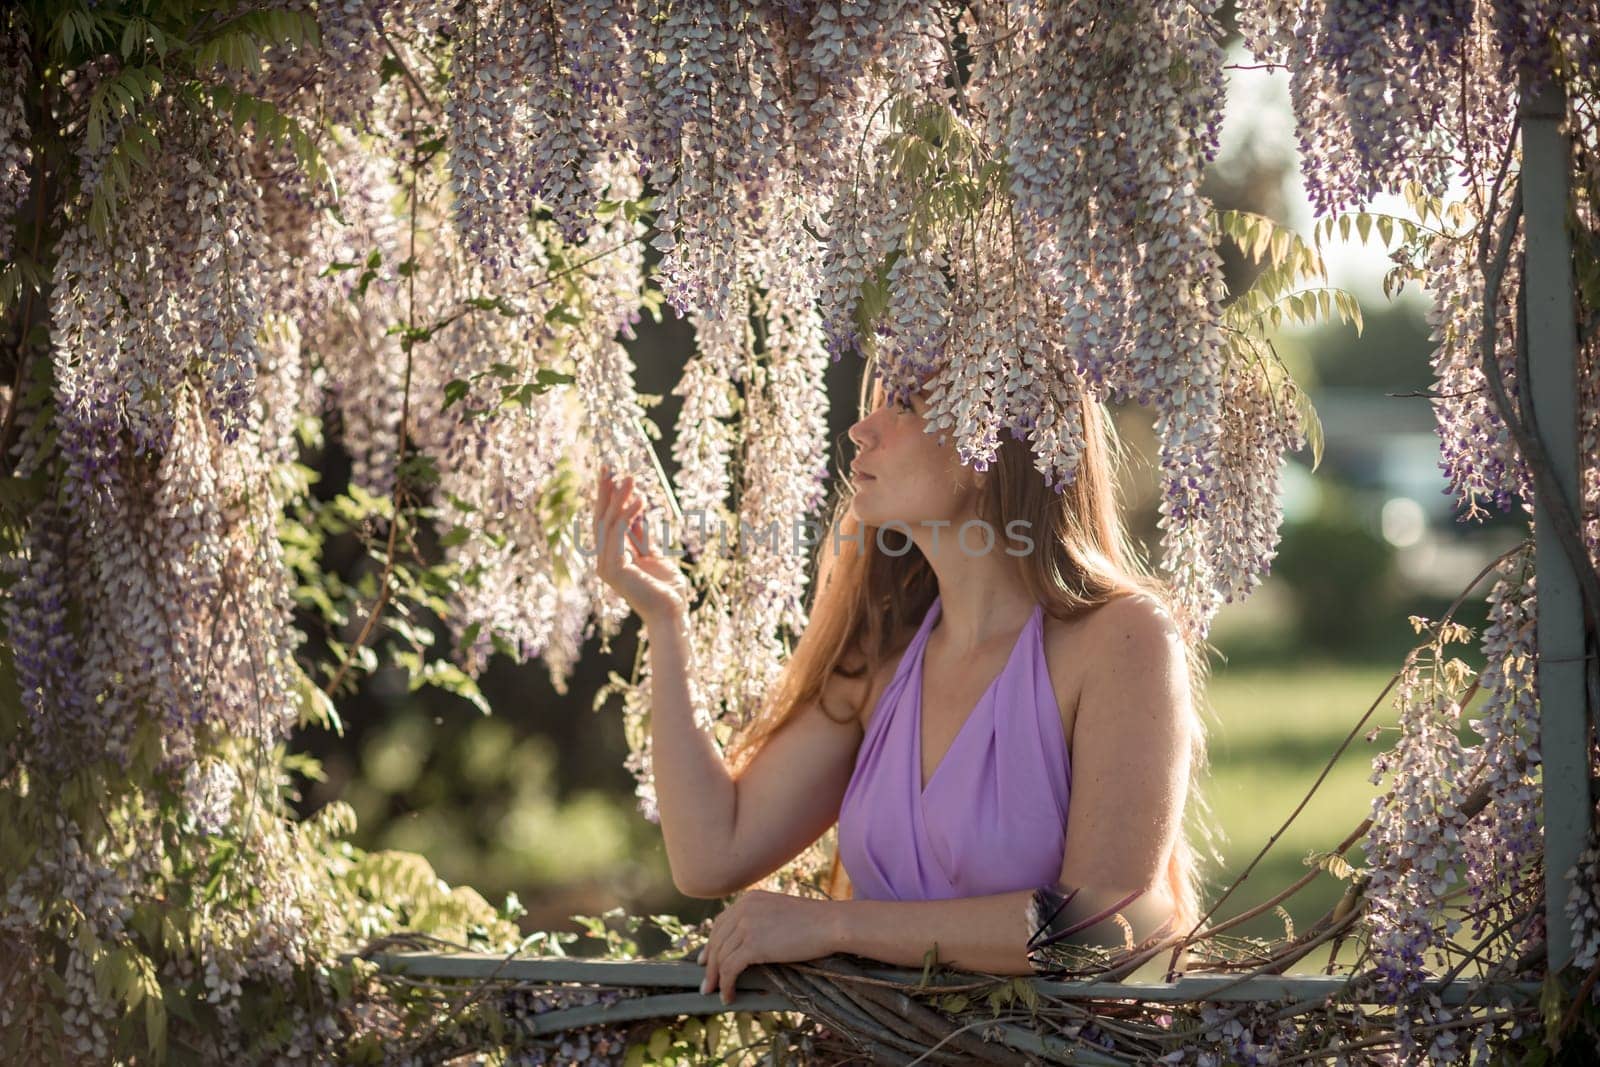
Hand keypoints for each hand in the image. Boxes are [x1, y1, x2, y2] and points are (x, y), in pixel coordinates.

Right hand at [592, 464, 690, 625]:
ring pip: (608, 523)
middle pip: (600, 519)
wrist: (671, 613)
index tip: (611, 474)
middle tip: (608, 466)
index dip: (606, 497)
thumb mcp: (653, 554)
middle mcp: (603, 561)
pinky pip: (618, 534)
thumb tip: (637, 510)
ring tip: (631, 478)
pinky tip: (640, 500)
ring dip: (620, 498)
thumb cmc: (666, 588)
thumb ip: (641, 536)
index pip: (605, 522)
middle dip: (604, 492)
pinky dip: (628, 515)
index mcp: (611, 558)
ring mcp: (605, 566)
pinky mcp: (612, 568)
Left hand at [695, 890, 838, 1005]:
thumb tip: (748, 944)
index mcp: (749, 899)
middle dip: (709, 965)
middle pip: (717, 941)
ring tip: (717, 994)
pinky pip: (730, 969)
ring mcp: (746, 926)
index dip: (711, 944)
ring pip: (720, 957)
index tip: (706, 961)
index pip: (721, 923)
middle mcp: (743, 909)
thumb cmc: (813, 922)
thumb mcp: (779, 912)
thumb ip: (760, 920)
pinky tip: (729, 996)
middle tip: (706, 984)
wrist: (829, 924)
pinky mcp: (752, 945)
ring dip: (717, 979)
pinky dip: (726, 985)